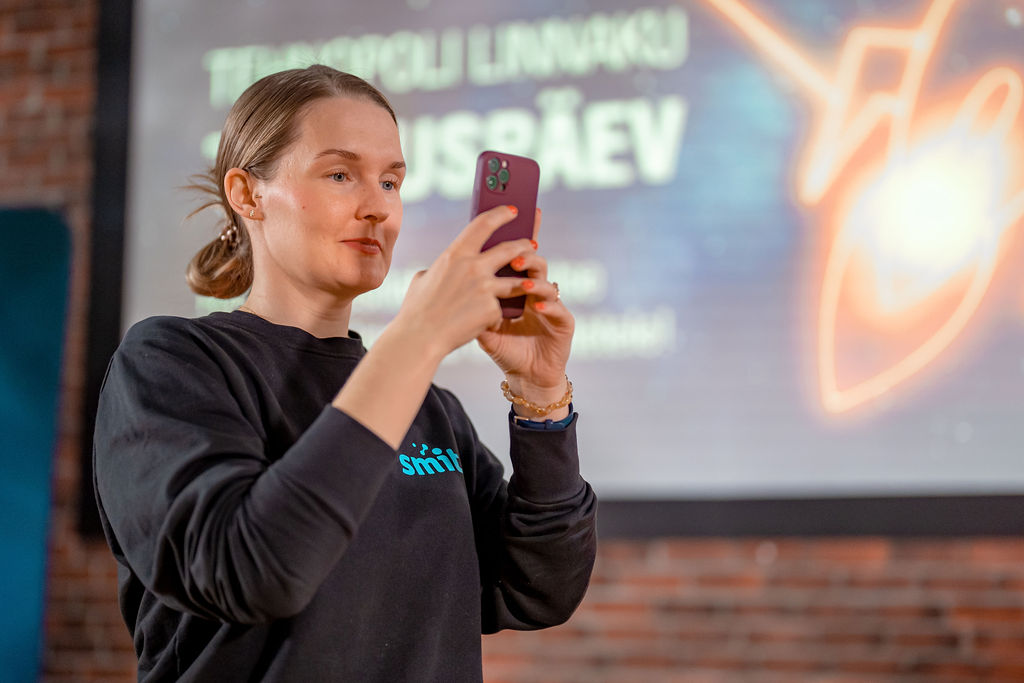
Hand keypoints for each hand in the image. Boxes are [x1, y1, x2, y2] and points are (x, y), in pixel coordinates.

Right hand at [394, 205, 537, 359]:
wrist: (420, 338)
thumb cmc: (415, 310)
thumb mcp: (422, 280)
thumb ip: (439, 270)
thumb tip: (441, 269)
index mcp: (455, 254)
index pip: (483, 224)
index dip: (501, 215)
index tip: (513, 211)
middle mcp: (473, 266)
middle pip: (509, 249)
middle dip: (524, 245)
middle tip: (532, 244)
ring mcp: (485, 288)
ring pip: (516, 281)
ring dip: (526, 280)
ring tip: (532, 281)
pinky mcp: (491, 309)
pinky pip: (499, 310)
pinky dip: (494, 317)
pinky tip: (486, 324)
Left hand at [477, 209, 574, 406]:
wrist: (525, 376)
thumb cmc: (505, 347)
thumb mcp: (482, 323)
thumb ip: (468, 301)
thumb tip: (440, 278)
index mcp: (515, 284)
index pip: (514, 254)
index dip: (514, 233)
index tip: (509, 213)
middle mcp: (535, 289)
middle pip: (533, 260)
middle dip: (524, 252)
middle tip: (511, 252)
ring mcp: (551, 304)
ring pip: (547, 281)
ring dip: (534, 278)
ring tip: (521, 282)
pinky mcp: (563, 322)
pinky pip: (558, 308)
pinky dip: (547, 305)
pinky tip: (536, 305)